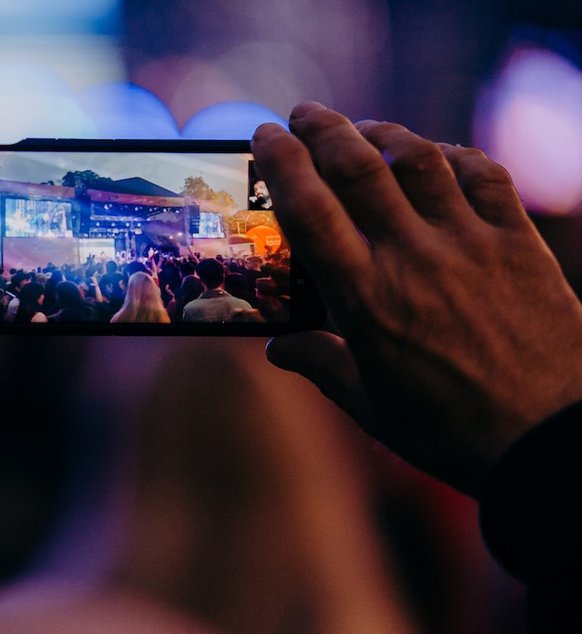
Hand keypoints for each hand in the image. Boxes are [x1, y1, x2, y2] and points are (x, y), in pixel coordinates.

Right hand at [254, 102, 581, 494]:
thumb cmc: (452, 430)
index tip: (265, 137)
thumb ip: (319, 366)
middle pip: (359, 168)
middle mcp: (414, 258)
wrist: (550, 440)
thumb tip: (277, 349)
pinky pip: (484, 176)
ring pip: (420, 159)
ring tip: (363, 129)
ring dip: (384, 133)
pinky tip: (436, 156)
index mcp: (366, 299)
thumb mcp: (371, 406)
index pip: (310, 211)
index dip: (282, 163)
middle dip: (323, 128)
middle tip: (302, 115)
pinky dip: (454, 154)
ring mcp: (470, 243)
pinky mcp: (518, 242)